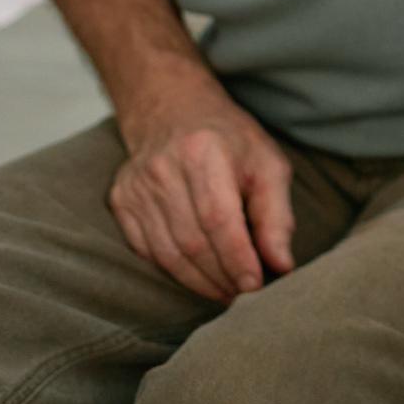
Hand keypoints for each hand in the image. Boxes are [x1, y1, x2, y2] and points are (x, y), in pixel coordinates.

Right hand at [109, 74, 295, 302]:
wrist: (173, 110)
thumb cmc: (231, 141)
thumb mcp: (267, 164)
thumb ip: (276, 215)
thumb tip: (282, 265)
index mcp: (204, 153)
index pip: (219, 219)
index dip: (237, 258)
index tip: (256, 286)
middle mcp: (163, 169)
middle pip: (192, 241)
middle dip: (222, 276)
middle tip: (246, 294)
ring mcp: (136, 187)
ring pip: (167, 252)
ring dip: (200, 281)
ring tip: (226, 292)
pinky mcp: (121, 201)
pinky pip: (147, 250)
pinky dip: (175, 270)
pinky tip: (199, 277)